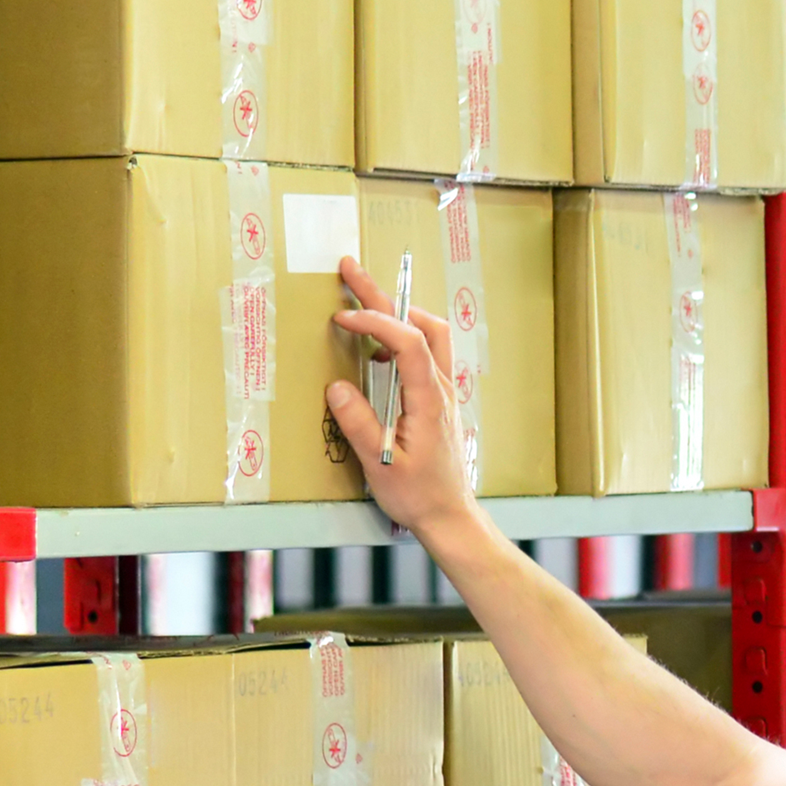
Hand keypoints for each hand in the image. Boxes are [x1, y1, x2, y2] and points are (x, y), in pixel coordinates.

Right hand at [328, 256, 473, 546]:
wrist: (450, 516)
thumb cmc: (418, 496)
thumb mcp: (381, 465)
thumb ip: (359, 425)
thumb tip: (336, 387)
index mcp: (429, 399)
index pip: (407, 341)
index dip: (375, 322)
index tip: (343, 318)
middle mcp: (443, 388)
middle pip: (422, 324)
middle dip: (385, 295)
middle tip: (351, 270)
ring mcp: (445, 391)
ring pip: (432, 333)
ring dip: (399, 312)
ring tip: (364, 302)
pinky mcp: (440, 400)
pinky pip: (428, 353)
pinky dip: (404, 336)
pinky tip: (379, 351)